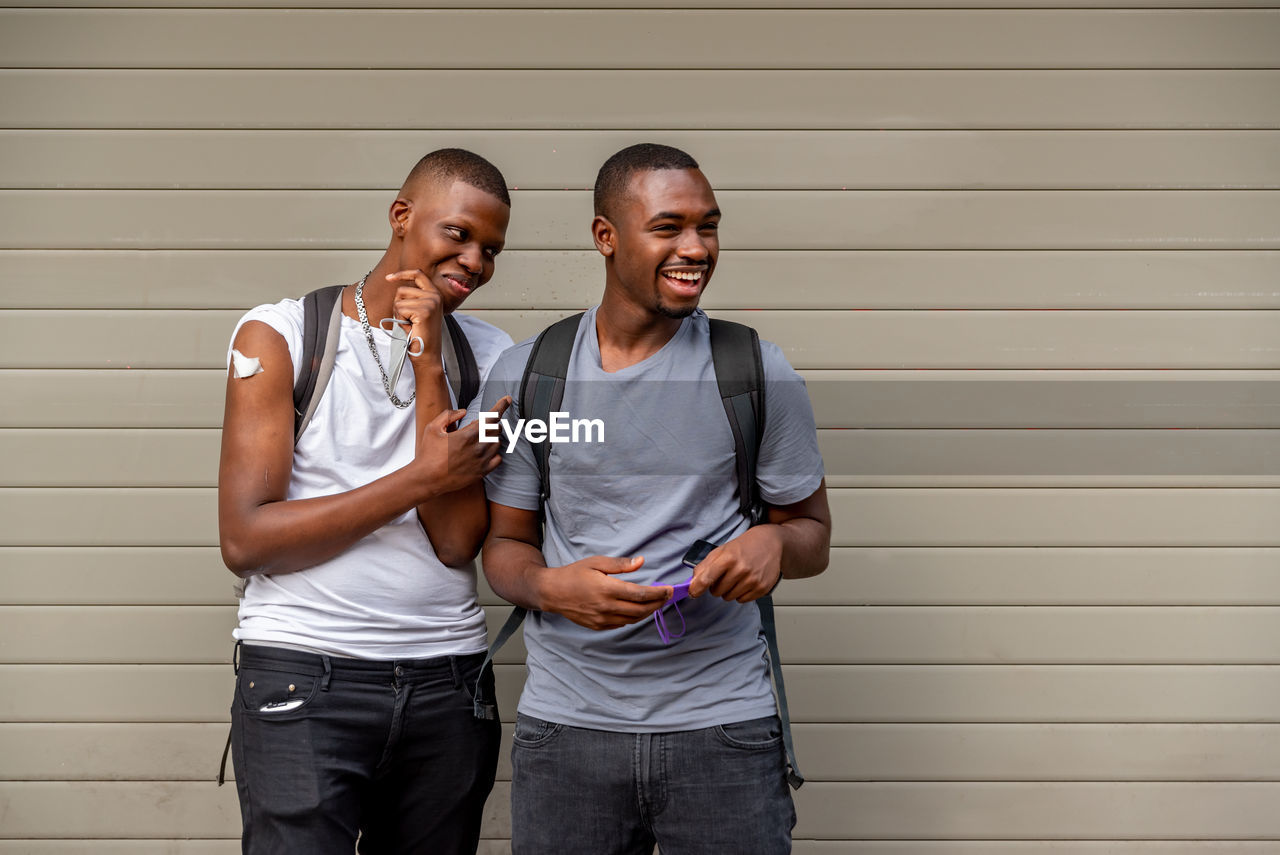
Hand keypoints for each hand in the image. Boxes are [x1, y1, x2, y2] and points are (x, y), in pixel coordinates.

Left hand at [386, 269, 443, 361]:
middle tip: (409, 321)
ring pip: (399, 300)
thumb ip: (413, 298)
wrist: (427, 354)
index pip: (418, 274)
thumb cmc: (420, 335)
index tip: (388, 278)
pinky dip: (400, 320)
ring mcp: (430, 302)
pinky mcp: (423, 311)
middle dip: (398, 306)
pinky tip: (410, 328)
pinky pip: (399, 309)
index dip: (402, 274)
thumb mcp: (418, 311)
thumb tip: (397, 285)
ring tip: (411, 325)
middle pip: (402, 290)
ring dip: (399, 315)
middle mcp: (435, 296)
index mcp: (435, 294)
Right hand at [409, 398, 510, 498]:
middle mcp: (478, 448)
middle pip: (496, 429)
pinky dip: (495, 452)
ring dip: (492, 437)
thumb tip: (463, 411)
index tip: (507, 399)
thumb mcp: (433, 428)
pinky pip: (498, 459)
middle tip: (477, 425)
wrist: (427, 479)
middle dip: (490, 423)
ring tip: (477, 438)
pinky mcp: (482, 472)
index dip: (501, 406)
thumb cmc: (428, 454)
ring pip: (498, 443)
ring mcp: (481, 461)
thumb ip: (449, 415)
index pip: (491, 417)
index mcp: (467, 435)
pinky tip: (484, 451)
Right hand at [540, 555, 671, 630]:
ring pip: (633, 619)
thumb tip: (641, 561)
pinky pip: (622, 624)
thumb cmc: (574, 574)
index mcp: (607, 589)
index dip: (658, 593)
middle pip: (641, 609)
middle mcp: (606, 607)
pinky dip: (634, 618)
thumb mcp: (596, 562)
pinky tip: (639, 610)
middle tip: (667, 596)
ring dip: (648, 612)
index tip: (669, 589)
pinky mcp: (598, 626)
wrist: (552, 592)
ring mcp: (602, 619)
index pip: (640, 594)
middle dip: (658, 603)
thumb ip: (621, 564)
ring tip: (657, 603)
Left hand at [688, 526, 782, 602]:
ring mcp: (753, 580)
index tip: (693, 592)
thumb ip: (704, 566)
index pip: (707, 579)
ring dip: (729, 590)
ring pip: (729, 597)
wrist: (770, 543)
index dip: (696, 588)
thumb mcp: (721, 550)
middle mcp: (741, 569)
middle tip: (725, 575)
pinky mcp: (762, 588)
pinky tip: (746, 582)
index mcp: (728, 558)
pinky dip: (741, 594)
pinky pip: (742, 600)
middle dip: (717, 586)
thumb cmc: (743, 547)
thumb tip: (692, 584)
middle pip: (717, 592)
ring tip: (736, 577)